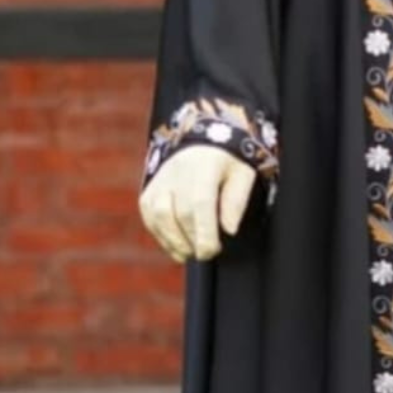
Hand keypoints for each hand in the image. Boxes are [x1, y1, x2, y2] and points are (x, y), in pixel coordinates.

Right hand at [138, 146, 256, 262]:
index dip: (204, 232)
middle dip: (192, 240)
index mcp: (204, 167)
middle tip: (206, 252)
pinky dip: (161, 235)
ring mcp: (160, 181)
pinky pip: (150, 216)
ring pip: (159, 216)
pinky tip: (175, 246)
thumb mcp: (242, 175)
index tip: (212, 250)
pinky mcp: (150, 190)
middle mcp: (178, 172)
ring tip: (189, 253)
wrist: (203, 138)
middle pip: (180, 214)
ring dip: (174, 241)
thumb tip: (229, 230)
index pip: (200, 203)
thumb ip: (236, 201)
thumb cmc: (227, 161)